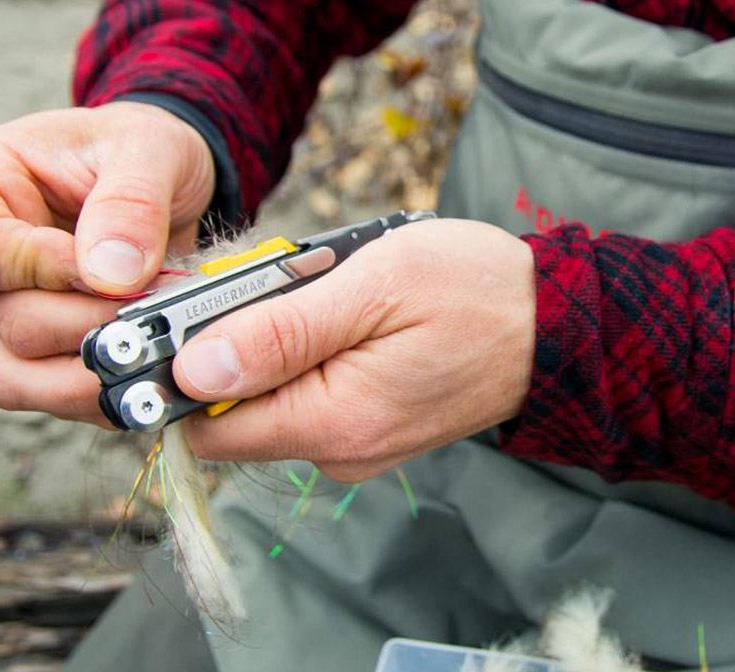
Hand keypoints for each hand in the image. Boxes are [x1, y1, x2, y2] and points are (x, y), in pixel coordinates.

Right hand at [0, 102, 214, 423]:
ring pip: (17, 377)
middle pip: (4, 324)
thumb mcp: (149, 148)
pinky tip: (152, 368)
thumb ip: (131, 202)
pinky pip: (55, 395)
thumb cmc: (145, 149)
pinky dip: (107, 391)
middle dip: (88, 324)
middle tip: (156, 305)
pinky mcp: (44, 349)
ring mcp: (6, 310)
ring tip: (155, 344)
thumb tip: (112, 274)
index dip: (37, 271)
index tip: (108, 267)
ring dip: (93, 374)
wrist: (173, 180)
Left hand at [175, 218, 535, 481]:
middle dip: (234, 346)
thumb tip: (192, 373)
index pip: (206, 429)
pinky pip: (308, 397)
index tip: (193, 314)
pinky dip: (306, 355)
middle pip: (233, 414)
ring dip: (274, 345)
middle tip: (280, 283)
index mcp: (334, 423)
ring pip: (271, 402)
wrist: (551, 324)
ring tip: (327, 292)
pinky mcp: (369, 430)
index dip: (182, 373)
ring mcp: (355, 446)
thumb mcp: (371, 287)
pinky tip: (342, 315)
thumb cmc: (471, 291)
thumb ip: (278, 333)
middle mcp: (338, 452)